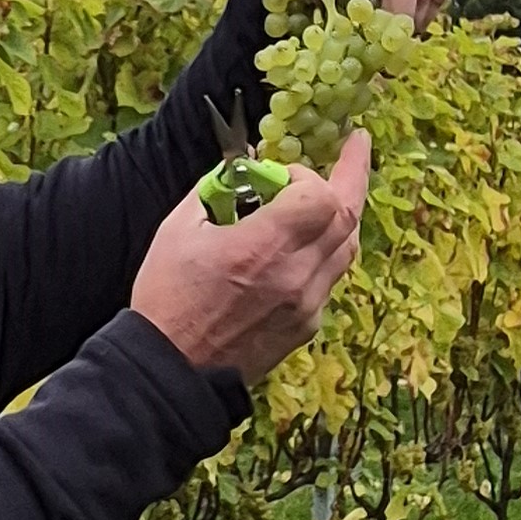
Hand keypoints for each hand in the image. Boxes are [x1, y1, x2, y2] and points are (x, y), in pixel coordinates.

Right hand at [131, 131, 372, 383]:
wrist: (171, 372)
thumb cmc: (167, 299)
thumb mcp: (178, 231)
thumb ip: (215, 190)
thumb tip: (242, 164)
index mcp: (262, 248)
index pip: (321, 195)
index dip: (309, 174)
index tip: (283, 174)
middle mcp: (294, 276)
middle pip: (348, 215)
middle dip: (351, 175)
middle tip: (353, 147)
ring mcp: (306, 306)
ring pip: (348, 248)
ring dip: (342, 215)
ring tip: (335, 193)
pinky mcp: (306, 328)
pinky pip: (330, 279)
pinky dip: (324, 252)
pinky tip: (304, 246)